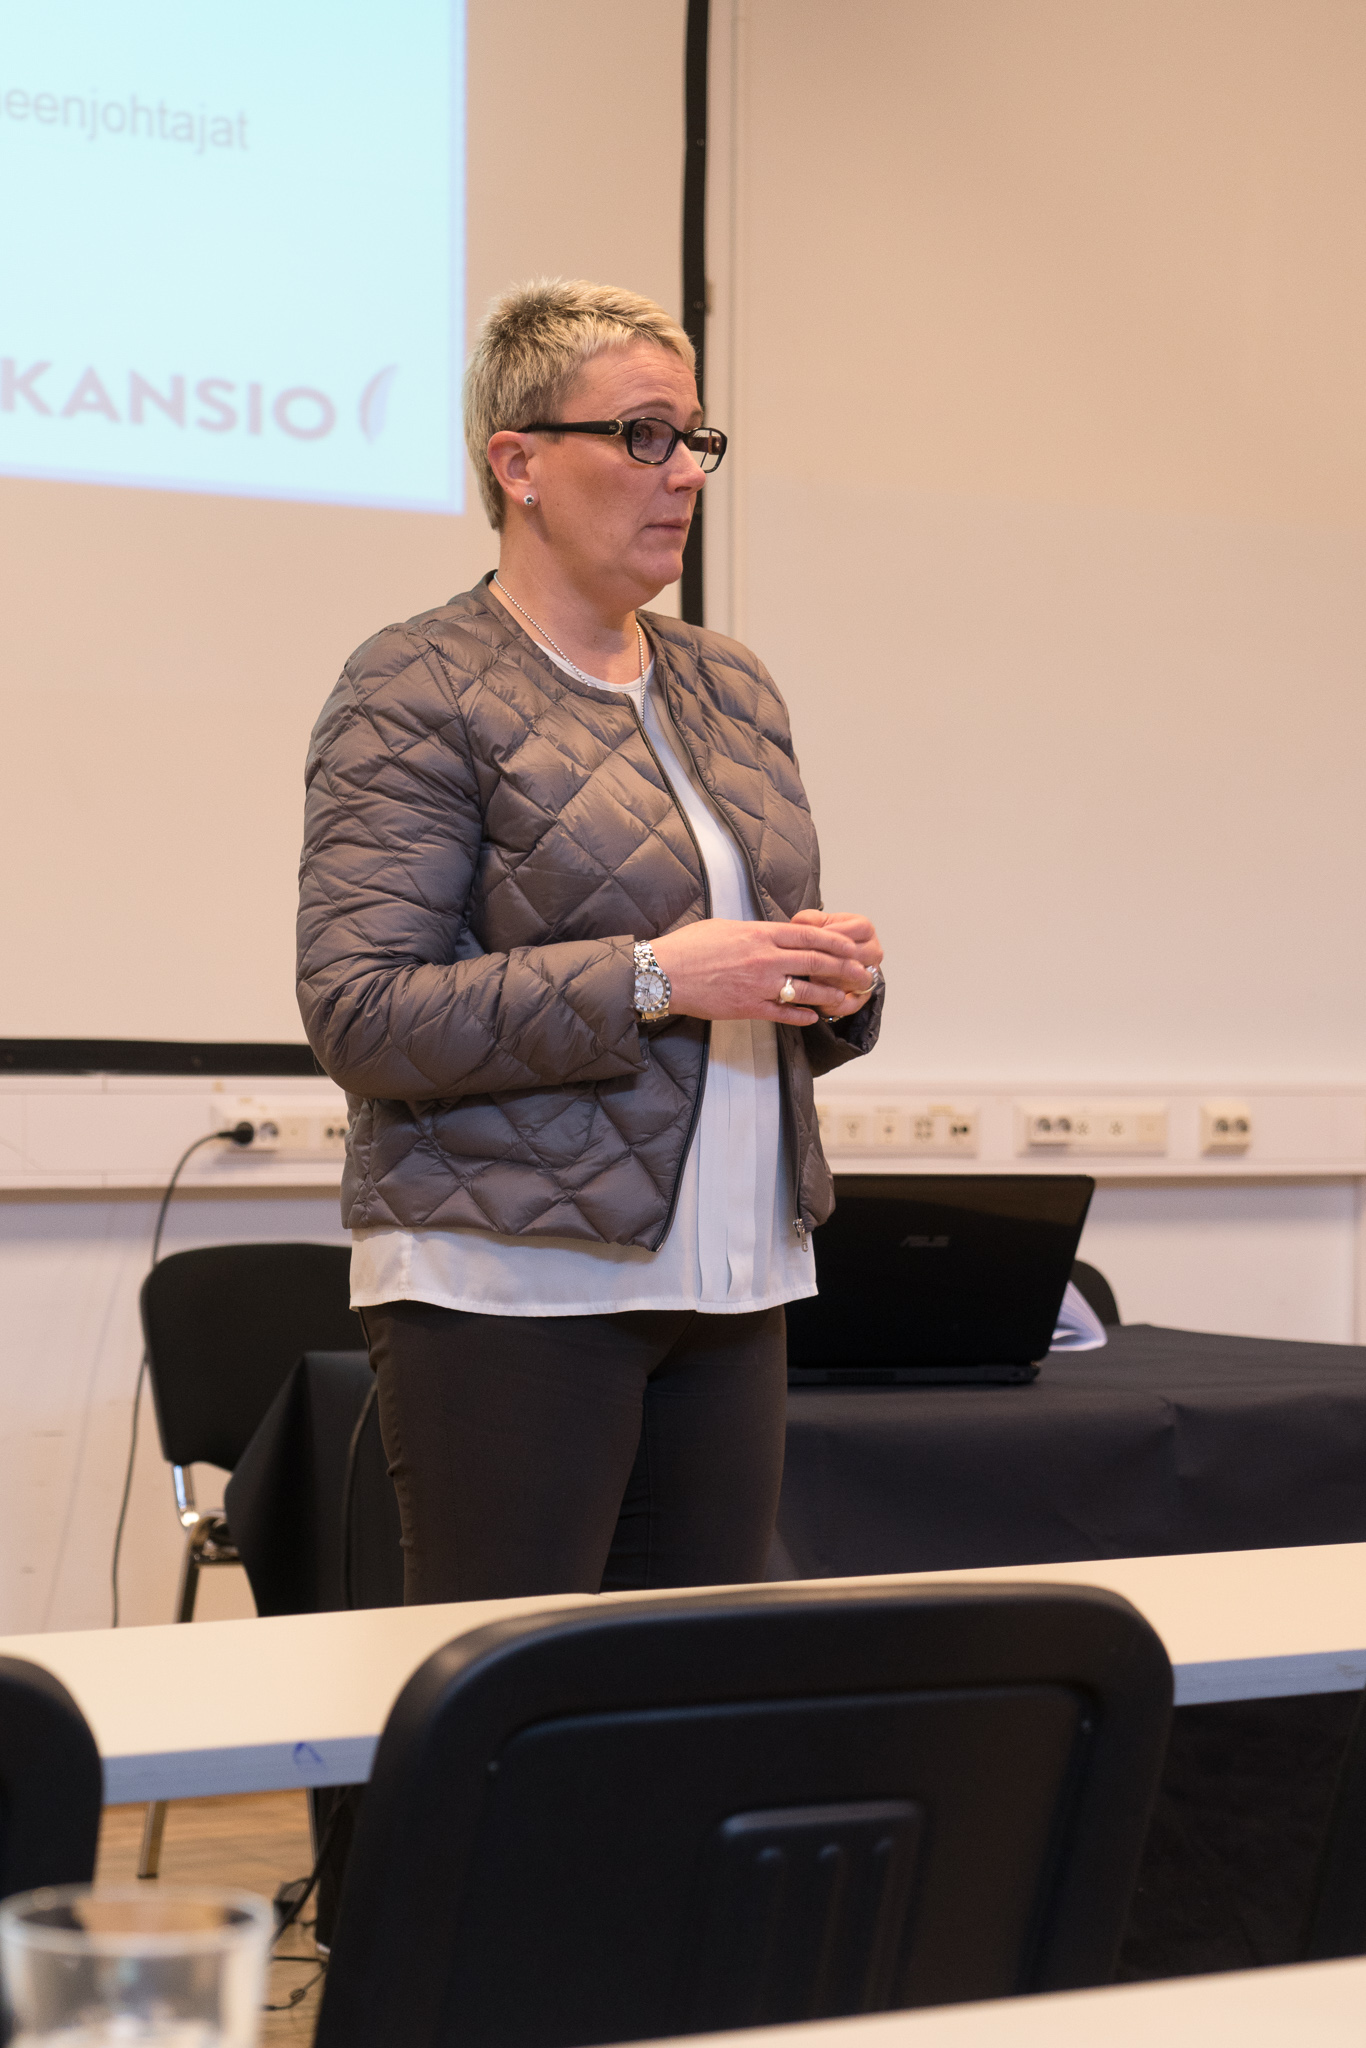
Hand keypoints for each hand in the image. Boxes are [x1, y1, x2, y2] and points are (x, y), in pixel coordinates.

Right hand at [650, 916, 881, 1026]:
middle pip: (816, 961)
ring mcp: (758, 985)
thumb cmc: (690, 947)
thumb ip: (755, 932)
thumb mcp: (726, 927)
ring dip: (830, 994)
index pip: (809, 936)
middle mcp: (765, 958)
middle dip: (844, 968)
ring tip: (846, 998)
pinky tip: (814, 1017)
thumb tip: (771, 934)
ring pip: (805, 990)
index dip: (836, 942)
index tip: (851, 947)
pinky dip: (802, 1016)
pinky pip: (783, 1013)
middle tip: (862, 974)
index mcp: (760, 934)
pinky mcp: (748, 1007)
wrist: (664, 973)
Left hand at [790, 909, 883, 1017]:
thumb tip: (801, 924)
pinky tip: (819, 1002)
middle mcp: (873, 951)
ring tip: (810, 981)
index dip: (833, 936)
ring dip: (831, 984)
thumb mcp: (813, 922)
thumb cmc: (822, 938)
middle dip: (830, 962)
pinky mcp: (863, 996)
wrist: (828, 958)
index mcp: (865, 928)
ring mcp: (870, 974)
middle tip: (807, 965)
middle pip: (857, 958)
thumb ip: (808, 919)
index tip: (811, 941)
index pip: (856, 931)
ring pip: (855, 982)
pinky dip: (835, 1004)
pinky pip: (852, 1004)